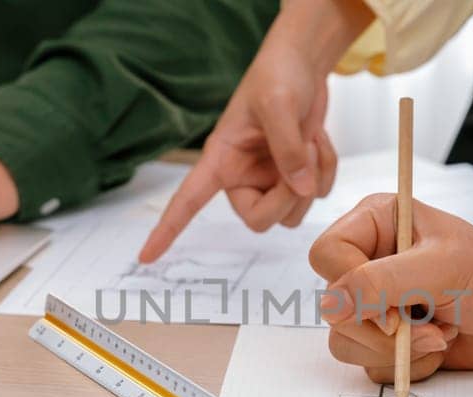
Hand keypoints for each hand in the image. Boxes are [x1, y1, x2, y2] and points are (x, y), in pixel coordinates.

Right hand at [137, 43, 336, 261]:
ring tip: (312, 140)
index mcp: (221, 160)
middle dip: (288, 197)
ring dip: (312, 180)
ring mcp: (269, 179)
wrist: (303, 65)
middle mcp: (242, 176)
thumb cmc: (278, 77)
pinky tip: (319, 141)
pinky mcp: (294, 176)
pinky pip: (316, 195)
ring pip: (292, 214)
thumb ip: (288, 148)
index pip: (188, 200)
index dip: (167, 229)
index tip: (145, 256)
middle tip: (305, 156)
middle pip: (261, 220)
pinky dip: (326, 171)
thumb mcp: (278, 104)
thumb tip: (301, 188)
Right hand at [309, 194, 472, 382]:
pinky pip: (370, 365)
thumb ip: (382, 282)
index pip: (327, 255)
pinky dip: (408, 365)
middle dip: (381, 331)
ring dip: (397, 351)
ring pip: (346, 342)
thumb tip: (331, 304)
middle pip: (332, 307)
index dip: (351, 288)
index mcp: (377, 223)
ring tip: (441, 334)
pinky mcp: (391, 339)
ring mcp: (379, 303)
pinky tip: (441, 346)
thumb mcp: (443, 269)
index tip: (393, 311)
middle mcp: (371, 261)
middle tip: (430, 329)